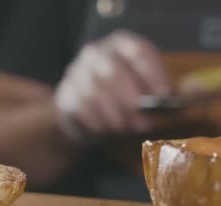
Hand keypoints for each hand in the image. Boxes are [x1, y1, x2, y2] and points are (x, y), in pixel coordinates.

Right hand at [54, 30, 170, 142]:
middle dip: (131, 99)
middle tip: (144, 121)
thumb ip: (157, 91)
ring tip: (126, 128)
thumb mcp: (142, 90)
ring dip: (114, 114)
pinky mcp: (65, 94)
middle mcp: (95, 53)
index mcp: (119, 44)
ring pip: (94, 91)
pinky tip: (107, 130)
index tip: (164, 95)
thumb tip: (170, 98)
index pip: (137, 51)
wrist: (82, 113)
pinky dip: (96, 121)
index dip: (153, 73)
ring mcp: (76, 73)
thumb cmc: (119, 99)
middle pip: (113, 71)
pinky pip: (80, 108)